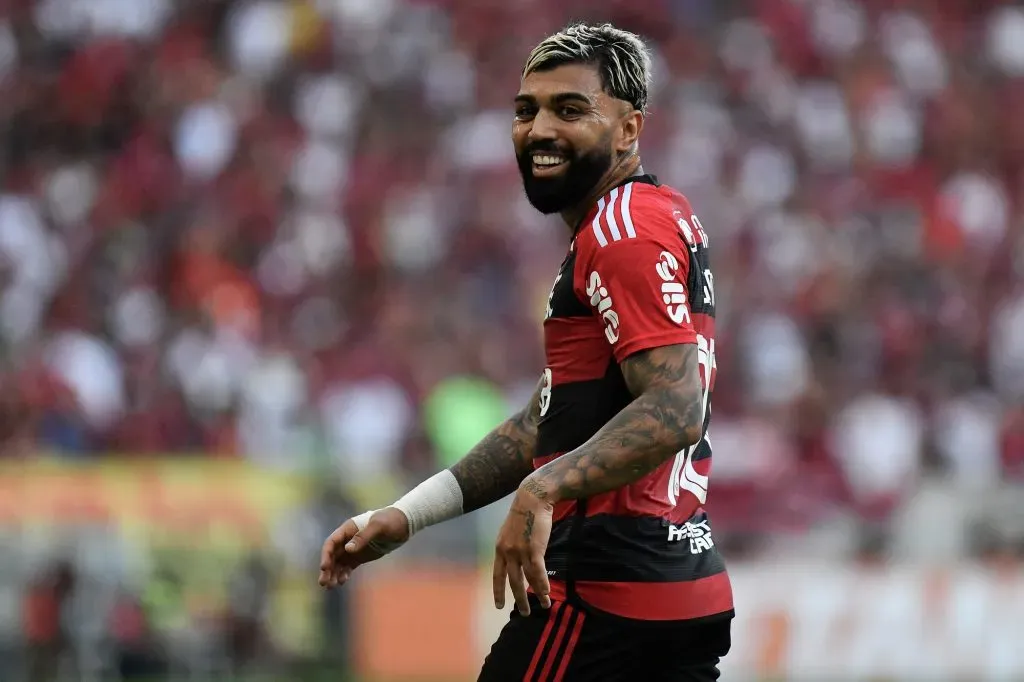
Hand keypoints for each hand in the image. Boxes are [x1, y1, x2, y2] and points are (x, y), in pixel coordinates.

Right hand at [318, 507, 409, 588]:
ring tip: (330, 586)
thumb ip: (363, 536)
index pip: (332, 542)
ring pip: (338, 562)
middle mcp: (348, 539)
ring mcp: (354, 548)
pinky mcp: (360, 556)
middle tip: (323, 583)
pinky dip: (344, 574)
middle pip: (332, 555)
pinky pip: (348, 566)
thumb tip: (347, 549)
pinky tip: (342, 582)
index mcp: (348, 528)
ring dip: (333, 574)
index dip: (326, 555)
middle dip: (327, 569)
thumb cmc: (391, 521)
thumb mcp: (378, 526)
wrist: (403, 524)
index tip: (324, 567)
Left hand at [492, 480, 553, 615]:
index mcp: (499, 548)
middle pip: (513, 581)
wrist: (532, 500)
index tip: (499, 605)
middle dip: (519, 599)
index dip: (498, 591)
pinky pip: (538, 572)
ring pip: (528, 579)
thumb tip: (519, 560)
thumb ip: (512, 547)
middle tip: (524, 612)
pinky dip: (543, 584)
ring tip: (543, 605)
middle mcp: (507, 552)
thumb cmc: (524, 513)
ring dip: (536, 594)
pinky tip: (547, 593)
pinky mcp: (534, 550)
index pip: (497, 575)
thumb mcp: (511, 532)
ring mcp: (520, 552)